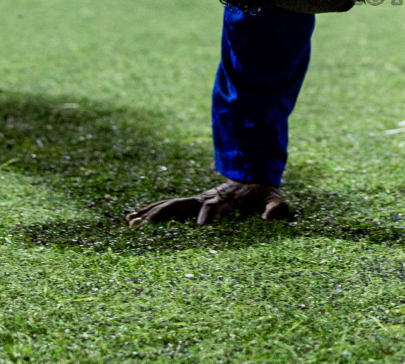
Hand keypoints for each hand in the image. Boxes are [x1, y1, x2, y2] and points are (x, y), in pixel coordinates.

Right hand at [126, 180, 289, 227]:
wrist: (256, 176)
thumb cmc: (265, 192)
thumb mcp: (276, 198)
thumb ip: (276, 206)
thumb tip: (268, 217)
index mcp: (224, 200)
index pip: (212, 208)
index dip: (207, 216)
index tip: (199, 228)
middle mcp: (205, 198)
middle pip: (180, 205)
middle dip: (161, 216)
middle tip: (142, 227)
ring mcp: (197, 199)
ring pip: (169, 205)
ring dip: (148, 213)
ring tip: (128, 222)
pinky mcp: (193, 202)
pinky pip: (168, 206)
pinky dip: (150, 211)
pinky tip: (133, 217)